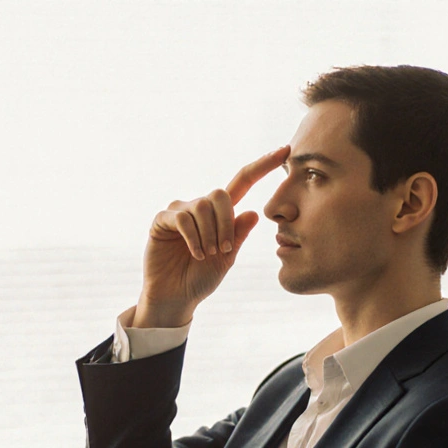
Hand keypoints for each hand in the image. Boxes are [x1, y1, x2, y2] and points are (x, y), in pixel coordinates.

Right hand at [135, 145, 289, 327]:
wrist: (176, 297)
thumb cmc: (201, 279)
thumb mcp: (227, 258)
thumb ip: (238, 235)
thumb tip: (254, 212)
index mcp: (220, 214)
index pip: (243, 182)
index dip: (262, 166)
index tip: (285, 150)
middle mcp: (199, 207)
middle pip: (220, 194)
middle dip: (226, 223)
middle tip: (223, 249)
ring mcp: (179, 211)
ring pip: (202, 206)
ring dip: (209, 235)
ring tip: (206, 255)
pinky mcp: (161, 220)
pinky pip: (182, 217)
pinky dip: (193, 237)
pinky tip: (196, 253)